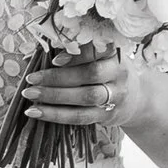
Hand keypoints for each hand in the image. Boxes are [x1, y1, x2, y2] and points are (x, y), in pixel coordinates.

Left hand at [22, 27, 140, 134]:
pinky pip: (80, 116)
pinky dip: (56, 115)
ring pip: (85, 97)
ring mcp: (116, 96)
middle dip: (57, 77)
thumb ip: (74, 54)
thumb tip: (33, 54)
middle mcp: (118, 73)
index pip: (96, 50)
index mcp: (114, 54)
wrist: (137, 99)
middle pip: (89, 74)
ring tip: (31, 95)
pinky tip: (37, 112)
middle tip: (32, 79)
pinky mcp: (107, 116)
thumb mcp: (100, 58)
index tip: (54, 59)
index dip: (76, 55)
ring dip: (54, 96)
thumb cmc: (107, 72)